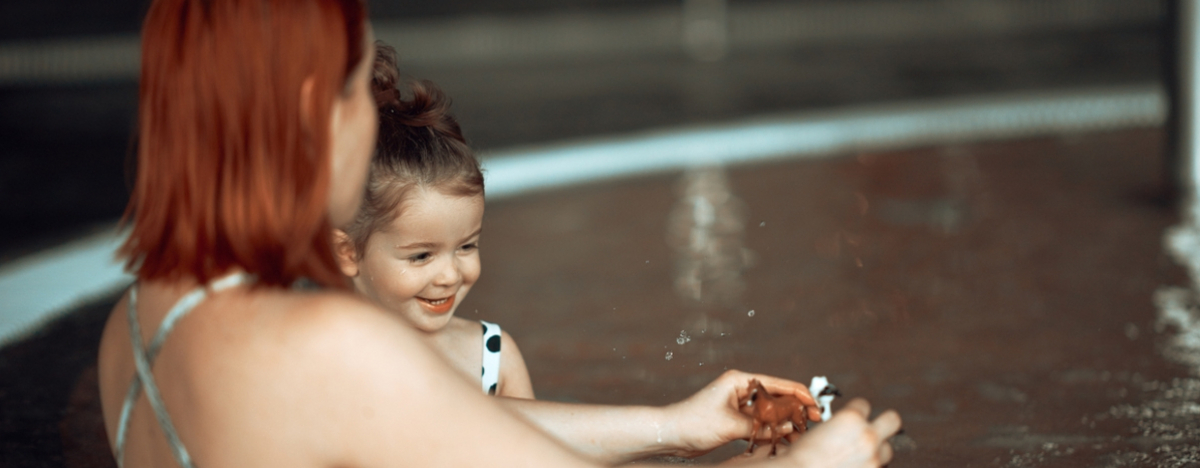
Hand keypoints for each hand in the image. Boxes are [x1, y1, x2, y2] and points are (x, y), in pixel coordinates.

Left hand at [660, 369, 818, 456]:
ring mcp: (738, 406)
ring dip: (784, 424)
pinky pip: (759, 425)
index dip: (800, 395)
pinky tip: (784, 441)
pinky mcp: (734, 421)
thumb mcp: (732, 425)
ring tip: (802, 436)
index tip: (816, 408)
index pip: (778, 384)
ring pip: (769, 414)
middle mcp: (741, 390)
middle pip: (776, 398)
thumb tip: (790, 428)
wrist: (670, 434)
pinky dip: (771, 432)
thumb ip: (763, 427)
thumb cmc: (695, 422)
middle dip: (795, 411)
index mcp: (740, 381)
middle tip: (814, 424)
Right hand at [780, 398, 900, 467]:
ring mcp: (874, 460)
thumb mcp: (810, 434)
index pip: (864, 404)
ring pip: (887, 450)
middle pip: (892, 420)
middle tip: (872, 431)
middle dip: (884, 424)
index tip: (849, 421)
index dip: (855, 412)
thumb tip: (834, 432)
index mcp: (850, 418)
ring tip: (858, 458)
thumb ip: (831, 428)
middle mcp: (867, 437)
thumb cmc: (795, 461)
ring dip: (876, 452)